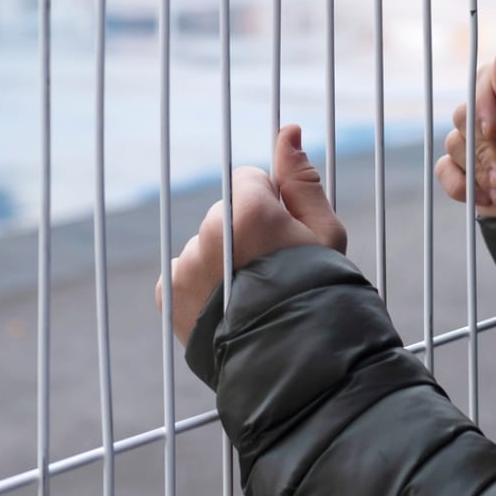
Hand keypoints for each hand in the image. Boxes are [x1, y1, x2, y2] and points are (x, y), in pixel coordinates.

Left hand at [159, 123, 347, 344]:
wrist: (295, 366)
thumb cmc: (320, 295)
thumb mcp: (326, 235)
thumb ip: (301, 179)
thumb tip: (288, 129)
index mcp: (249, 210)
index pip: (249, 180)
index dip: (272, 208)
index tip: (285, 240)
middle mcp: (210, 232)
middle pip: (225, 213)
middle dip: (244, 234)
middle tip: (271, 274)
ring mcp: (186, 263)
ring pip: (205, 244)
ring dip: (221, 260)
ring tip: (250, 298)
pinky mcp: (169, 292)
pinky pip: (182, 272)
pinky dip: (198, 286)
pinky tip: (225, 307)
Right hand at [436, 41, 495, 221]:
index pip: (484, 80)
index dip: (482, 105)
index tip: (495, 132)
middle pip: (464, 114)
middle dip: (483, 149)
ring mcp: (486, 147)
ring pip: (454, 143)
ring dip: (477, 172)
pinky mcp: (473, 172)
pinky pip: (445, 168)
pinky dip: (461, 186)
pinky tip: (486, 199)